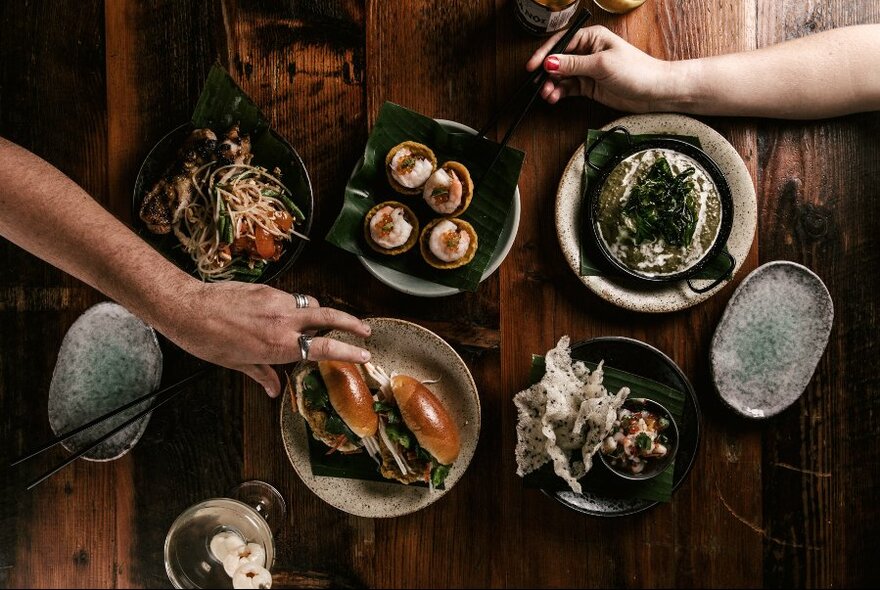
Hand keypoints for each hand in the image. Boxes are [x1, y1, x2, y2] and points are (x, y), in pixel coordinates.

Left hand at [157, 280, 371, 397]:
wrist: (188, 308)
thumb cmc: (208, 341)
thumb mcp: (237, 364)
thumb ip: (262, 374)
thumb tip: (274, 391)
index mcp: (278, 345)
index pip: (324, 348)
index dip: (348, 351)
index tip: (364, 354)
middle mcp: (283, 321)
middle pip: (330, 317)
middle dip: (352, 323)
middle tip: (366, 330)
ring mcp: (277, 301)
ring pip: (310, 304)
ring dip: (320, 314)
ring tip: (322, 323)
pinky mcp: (267, 289)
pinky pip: (291, 298)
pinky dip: (296, 307)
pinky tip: (286, 314)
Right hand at [526, 25, 676, 111]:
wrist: (654, 91)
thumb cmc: (636, 71)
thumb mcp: (601, 64)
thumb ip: (573, 64)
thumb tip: (550, 62)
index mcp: (592, 38)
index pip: (561, 42)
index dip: (545, 54)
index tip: (533, 66)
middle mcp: (588, 51)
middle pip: (558, 60)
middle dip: (547, 73)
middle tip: (540, 85)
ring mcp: (588, 69)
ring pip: (562, 76)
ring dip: (552, 85)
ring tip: (548, 95)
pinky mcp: (589, 86)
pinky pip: (568, 88)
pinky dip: (560, 93)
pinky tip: (555, 98)